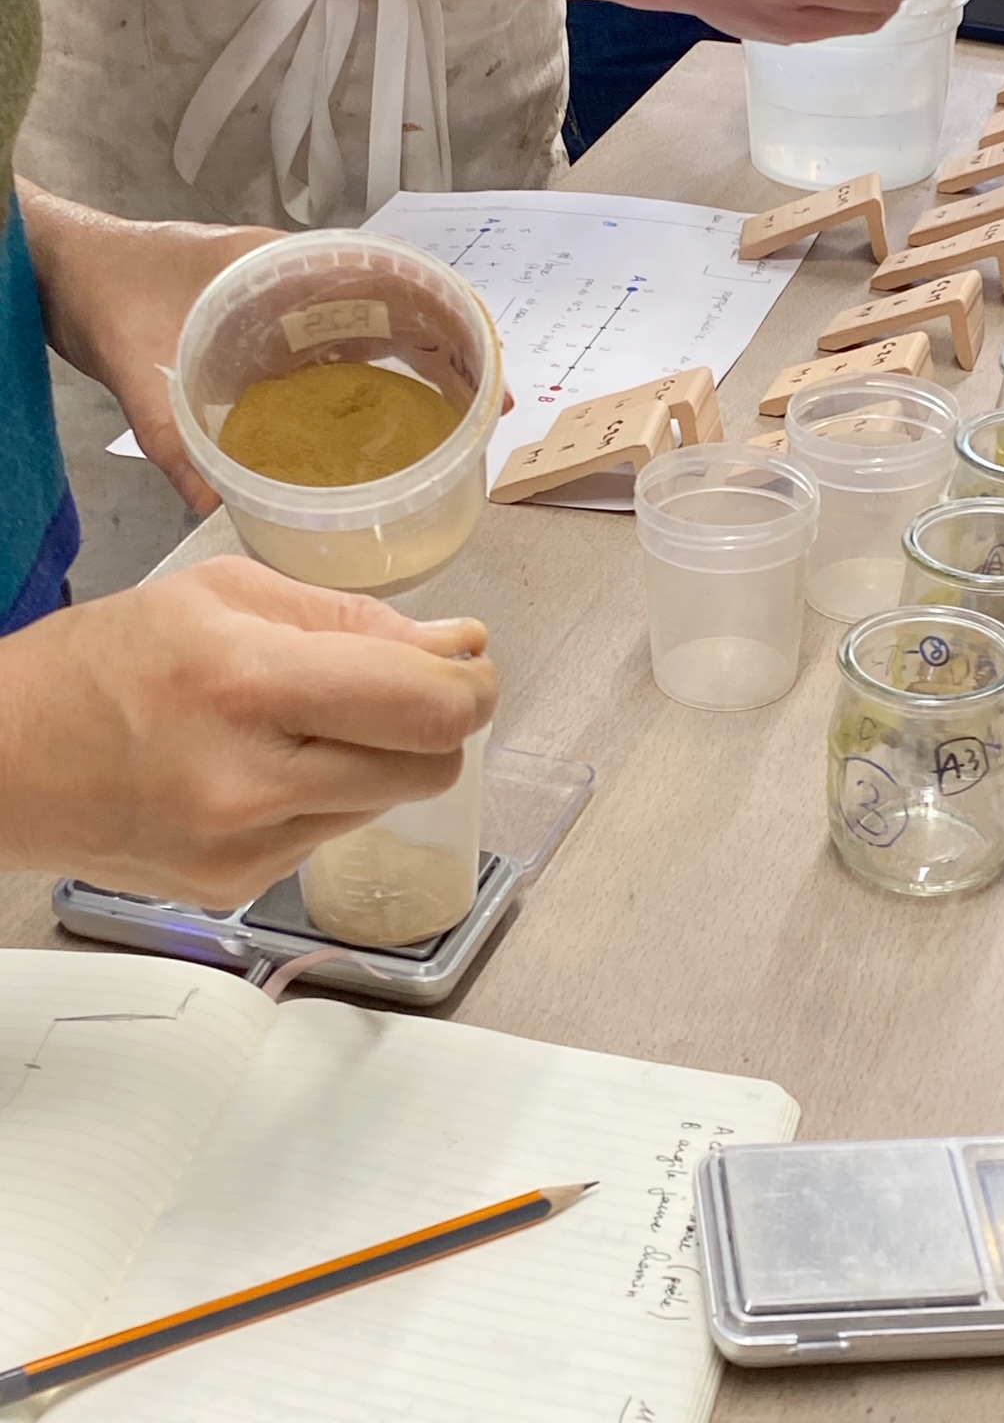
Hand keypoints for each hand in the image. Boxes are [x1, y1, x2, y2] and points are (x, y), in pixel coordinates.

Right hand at [0, 557, 498, 904]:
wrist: (2, 763)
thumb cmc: (103, 664)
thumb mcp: (226, 596)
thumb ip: (353, 621)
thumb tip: (454, 645)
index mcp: (249, 683)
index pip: (425, 706)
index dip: (471, 684)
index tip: (469, 665)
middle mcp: (250, 779)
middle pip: (430, 767)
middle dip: (437, 724)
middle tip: (405, 690)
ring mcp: (243, 848)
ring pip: (387, 803)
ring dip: (377, 759)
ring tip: (303, 724)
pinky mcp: (235, 891)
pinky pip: (331, 835)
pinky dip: (324, 796)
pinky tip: (264, 768)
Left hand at [22, 190, 515, 511]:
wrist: (61, 267)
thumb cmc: (104, 289)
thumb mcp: (135, 362)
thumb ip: (169, 436)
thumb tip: (209, 509)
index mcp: (284, 265)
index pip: (394, 282)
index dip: (449, 325)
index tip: (484, 370)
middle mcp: (299, 278)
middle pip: (401, 311)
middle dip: (450, 357)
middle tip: (486, 413)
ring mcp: (289, 302)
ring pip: (377, 332)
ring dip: (420, 372)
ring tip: (456, 425)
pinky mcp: (274, 328)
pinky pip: (343, 351)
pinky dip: (376, 380)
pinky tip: (389, 427)